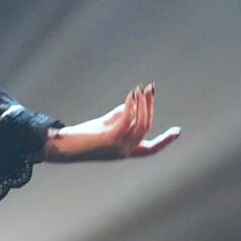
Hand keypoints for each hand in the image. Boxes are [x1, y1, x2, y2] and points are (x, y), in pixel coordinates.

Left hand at [41, 83, 180, 162]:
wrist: (63, 145)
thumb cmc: (83, 136)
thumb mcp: (105, 125)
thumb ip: (120, 115)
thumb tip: (133, 102)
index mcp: (126, 151)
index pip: (151, 149)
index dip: (166, 141)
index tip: (178, 131)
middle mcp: (125, 151)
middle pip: (147, 128)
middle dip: (150, 107)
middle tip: (150, 89)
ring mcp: (118, 147)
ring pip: (140, 124)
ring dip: (142, 104)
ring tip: (140, 89)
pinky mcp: (109, 138)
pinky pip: (127, 120)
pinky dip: (131, 106)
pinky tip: (130, 94)